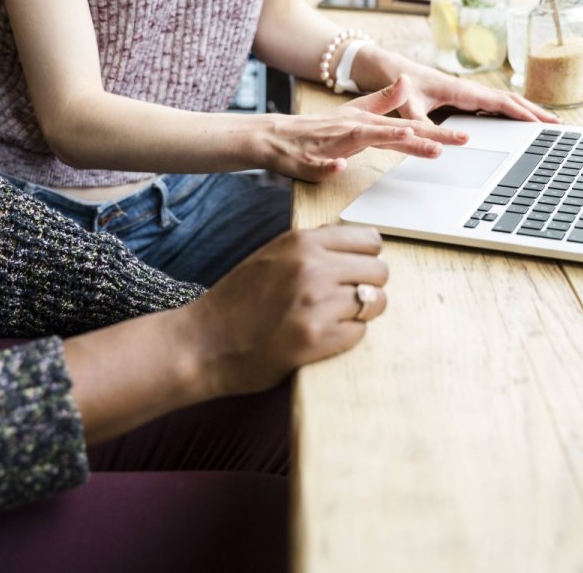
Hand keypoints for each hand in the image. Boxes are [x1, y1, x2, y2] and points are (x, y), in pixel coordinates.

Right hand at [184, 226, 389, 396]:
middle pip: (379, 270)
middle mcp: (312, 267)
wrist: (203, 343)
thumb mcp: (271, 257)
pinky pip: (360, 332)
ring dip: (363, 313)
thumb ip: (311, 248)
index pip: (369, 239)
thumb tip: (356, 245)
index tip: (356, 271)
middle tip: (347, 301)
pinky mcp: (316, 338)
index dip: (366, 258)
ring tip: (337, 320)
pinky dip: (347, 337)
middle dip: (369, 286)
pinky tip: (325, 337)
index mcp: (301, 242)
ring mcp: (315, 303)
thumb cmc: (237, 302)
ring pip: (376, 302)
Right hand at [263, 76, 468, 180]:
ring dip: (382, 137)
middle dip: (424, 137)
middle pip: (393, 132)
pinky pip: (320, 165)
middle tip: (454, 142)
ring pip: (360, 139)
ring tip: (406, 137)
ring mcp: (333, 143)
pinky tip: (340, 167)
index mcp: (367, 123)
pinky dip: (329, 166)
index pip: (407, 129)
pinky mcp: (311, 159)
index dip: (436, 132)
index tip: (463, 137)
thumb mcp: (354, 112)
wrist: (277, 136)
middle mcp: (354, 129)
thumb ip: (382, 101)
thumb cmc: (319, 128)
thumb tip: (407, 82)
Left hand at [351, 47, 558, 124]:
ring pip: (507, 101)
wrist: (397, 71)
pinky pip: (498, 105)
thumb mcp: (410, 108)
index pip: (499, 102)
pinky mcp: (470, 98)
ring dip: (529, 111)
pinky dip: (516, 111)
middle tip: (558, 126)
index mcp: (463, 91)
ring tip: (550, 124)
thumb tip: (435, 140)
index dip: (521, 113)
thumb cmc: (404, 87)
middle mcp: (472, 90)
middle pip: (511, 100)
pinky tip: (524, 121)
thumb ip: (421, 123)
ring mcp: (473, 93)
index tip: (540, 123)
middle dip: (535, 112)